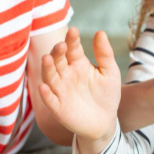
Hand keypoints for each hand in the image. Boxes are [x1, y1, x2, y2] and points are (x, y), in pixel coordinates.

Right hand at [37, 27, 120, 141]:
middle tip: (61, 45)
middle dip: (57, 52)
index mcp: (77, 63)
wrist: (105, 121)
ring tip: (47, 58)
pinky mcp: (58, 108)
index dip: (72, 40)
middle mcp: (66, 74)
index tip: (74, 31)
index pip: (72, 48)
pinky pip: (50, 100)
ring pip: (50, 77)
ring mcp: (60, 91)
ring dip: (47, 68)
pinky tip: (44, 87)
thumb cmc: (106, 94)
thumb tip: (101, 32)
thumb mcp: (110, 72)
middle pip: (57, 60)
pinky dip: (46, 94)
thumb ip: (105, 54)